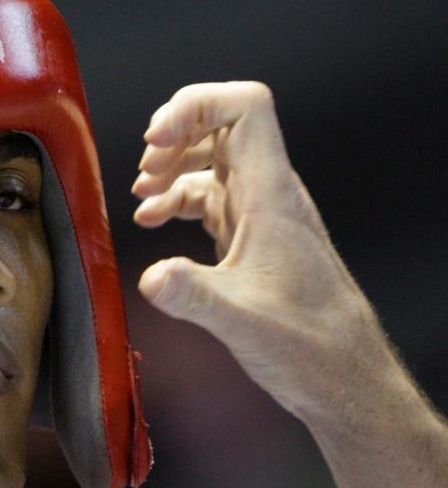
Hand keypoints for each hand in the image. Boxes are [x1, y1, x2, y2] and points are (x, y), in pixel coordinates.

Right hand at [130, 81, 447, 487]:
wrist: (344, 380)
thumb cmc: (310, 349)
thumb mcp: (243, 323)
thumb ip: (194, 295)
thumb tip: (151, 276)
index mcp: (273, 197)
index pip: (245, 109)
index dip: (195, 107)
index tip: (156, 141)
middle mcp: (269, 195)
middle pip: (223, 123)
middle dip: (176, 133)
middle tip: (144, 170)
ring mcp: (261, 213)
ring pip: (215, 159)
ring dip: (173, 165)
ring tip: (142, 195)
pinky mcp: (252, 235)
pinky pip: (210, 195)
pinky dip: (178, 198)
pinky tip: (156, 221)